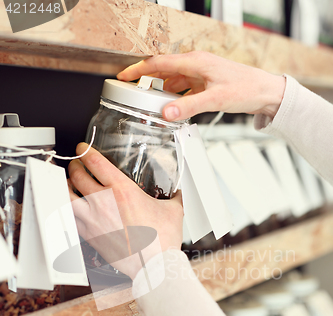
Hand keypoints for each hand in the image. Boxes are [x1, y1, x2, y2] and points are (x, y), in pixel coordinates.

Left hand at [68, 144, 182, 279]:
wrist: (154, 265)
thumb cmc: (162, 240)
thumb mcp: (173, 210)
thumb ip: (175, 196)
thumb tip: (179, 192)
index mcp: (121, 190)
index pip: (95, 162)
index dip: (85, 151)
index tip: (83, 149)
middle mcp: (103, 201)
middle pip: (77, 175)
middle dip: (75, 166)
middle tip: (77, 165)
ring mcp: (93, 219)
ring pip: (67, 195)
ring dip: (66, 186)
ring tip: (69, 183)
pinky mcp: (90, 235)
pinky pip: (70, 217)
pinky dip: (69, 209)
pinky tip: (73, 208)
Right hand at [117, 51, 285, 121]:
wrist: (266, 92)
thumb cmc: (246, 88)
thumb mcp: (215, 99)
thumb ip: (188, 106)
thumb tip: (166, 113)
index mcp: (195, 62)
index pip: (158, 63)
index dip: (138, 70)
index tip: (123, 77)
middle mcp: (196, 64)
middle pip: (163, 70)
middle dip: (146, 81)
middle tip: (132, 93)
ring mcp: (201, 73)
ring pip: (173, 81)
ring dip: (161, 91)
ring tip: (151, 104)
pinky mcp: (206, 83)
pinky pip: (184, 88)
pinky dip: (175, 97)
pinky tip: (173, 107)